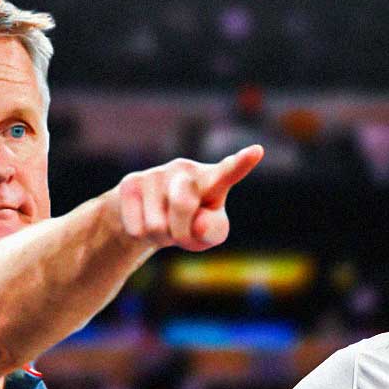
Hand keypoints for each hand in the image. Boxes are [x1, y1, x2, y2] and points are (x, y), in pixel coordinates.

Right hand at [110, 145, 262, 251]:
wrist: (146, 216)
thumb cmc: (188, 223)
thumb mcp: (208, 233)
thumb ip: (212, 231)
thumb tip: (198, 223)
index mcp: (212, 180)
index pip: (228, 172)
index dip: (241, 163)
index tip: (257, 151)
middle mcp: (185, 170)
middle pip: (183, 205)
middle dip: (181, 232)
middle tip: (181, 236)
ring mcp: (156, 173)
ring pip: (157, 225)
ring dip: (160, 236)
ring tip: (163, 224)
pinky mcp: (131, 183)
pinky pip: (137, 228)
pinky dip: (141, 235)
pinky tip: (143, 220)